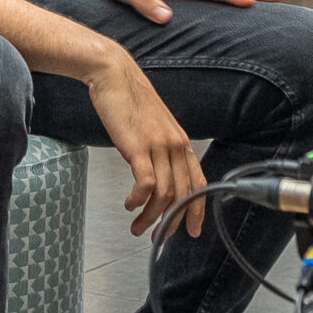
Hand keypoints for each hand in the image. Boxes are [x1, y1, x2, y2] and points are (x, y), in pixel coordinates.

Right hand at [86, 53, 205, 236]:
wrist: (114, 75)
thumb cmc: (130, 100)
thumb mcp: (153, 127)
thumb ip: (159, 149)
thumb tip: (155, 174)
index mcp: (181, 142)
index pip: (198, 183)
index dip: (197, 210)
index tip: (192, 230)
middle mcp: (175, 145)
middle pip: (183, 194)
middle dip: (172, 222)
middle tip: (158, 237)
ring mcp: (158, 146)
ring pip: (164, 194)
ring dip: (151, 217)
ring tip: (137, 226)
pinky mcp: (138, 147)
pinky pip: (146, 184)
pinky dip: (138, 200)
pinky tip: (129, 204)